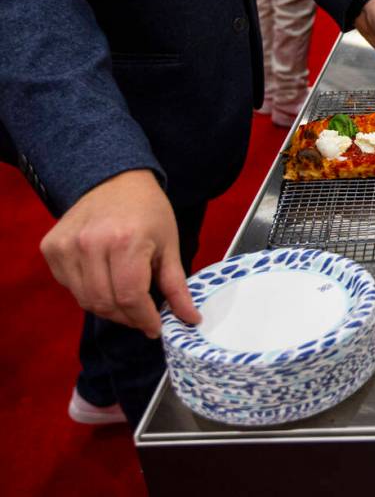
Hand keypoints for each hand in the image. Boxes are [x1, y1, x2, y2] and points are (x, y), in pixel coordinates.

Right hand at [39, 169, 200, 337]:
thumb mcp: (170, 245)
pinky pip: (69, 286)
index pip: (131, 297)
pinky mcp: (51, 247)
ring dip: (108, 309)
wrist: (115, 180)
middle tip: (143, 316)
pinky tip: (105, 281)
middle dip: (128, 318)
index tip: (155, 328)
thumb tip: (190, 319)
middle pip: (106, 303)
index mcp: (125, 241)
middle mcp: (90, 243)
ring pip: (85, 299)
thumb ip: (177, 286)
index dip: (144, 319)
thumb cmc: (148, 211)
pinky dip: (88, 292)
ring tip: (126, 301)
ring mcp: (66, 245)